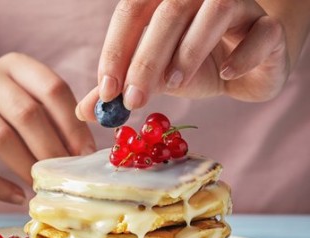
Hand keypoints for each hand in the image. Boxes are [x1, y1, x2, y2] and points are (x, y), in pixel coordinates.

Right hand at [0, 53, 95, 203]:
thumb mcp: (21, 97)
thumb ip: (50, 115)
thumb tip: (83, 153)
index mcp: (14, 64)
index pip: (52, 89)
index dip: (74, 124)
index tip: (85, 154)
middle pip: (27, 113)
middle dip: (52, 149)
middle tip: (65, 176)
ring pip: (0, 137)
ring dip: (27, 167)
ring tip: (42, 186)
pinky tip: (17, 196)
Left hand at [76, 0, 288, 120]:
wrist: (247, 68)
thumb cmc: (195, 65)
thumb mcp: (153, 77)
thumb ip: (120, 88)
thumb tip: (83, 110)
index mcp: (165, 1)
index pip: (132, 11)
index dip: (116, 49)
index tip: (106, 90)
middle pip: (169, 11)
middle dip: (146, 59)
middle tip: (133, 98)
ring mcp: (240, 6)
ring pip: (216, 10)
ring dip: (191, 49)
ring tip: (175, 84)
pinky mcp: (270, 29)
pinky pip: (263, 33)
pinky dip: (243, 54)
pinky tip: (227, 74)